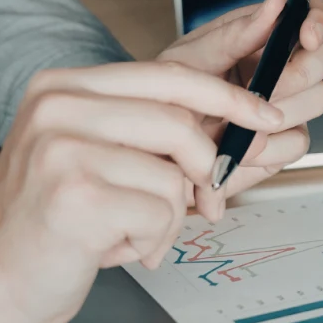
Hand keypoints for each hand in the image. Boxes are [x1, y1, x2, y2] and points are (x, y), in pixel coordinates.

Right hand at [0, 63, 288, 322]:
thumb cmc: (57, 220)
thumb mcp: (100, 154)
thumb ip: (152, 127)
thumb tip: (242, 117)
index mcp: (64, 87)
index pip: (169, 75)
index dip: (227, 95)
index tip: (265, 114)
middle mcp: (57, 108)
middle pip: (180, 123)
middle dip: (205, 168)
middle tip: (200, 200)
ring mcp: (61, 149)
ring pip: (174, 173)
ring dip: (169, 215)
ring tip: (133, 229)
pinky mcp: (76, 195)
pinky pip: (160, 212)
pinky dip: (153, 239)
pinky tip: (116, 246)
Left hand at [157, 0, 322, 216]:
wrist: (155, 151)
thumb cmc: (167, 97)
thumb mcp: (190, 59)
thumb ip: (237, 33)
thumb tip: (276, 3)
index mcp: (263, 36)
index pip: (313, 14)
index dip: (319, 20)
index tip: (307, 36)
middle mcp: (283, 66)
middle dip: (302, 70)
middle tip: (268, 88)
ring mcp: (289, 105)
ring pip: (318, 98)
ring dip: (278, 112)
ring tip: (233, 124)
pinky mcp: (286, 141)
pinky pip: (298, 142)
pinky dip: (267, 148)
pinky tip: (237, 149)